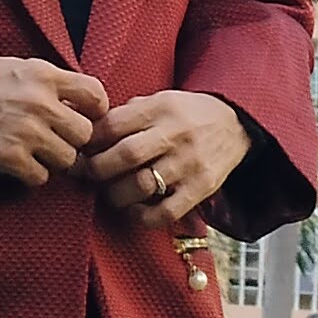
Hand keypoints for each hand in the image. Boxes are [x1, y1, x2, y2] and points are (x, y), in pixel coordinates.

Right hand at [0, 56, 109, 187]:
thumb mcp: (16, 67)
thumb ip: (48, 83)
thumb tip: (79, 104)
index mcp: (43, 74)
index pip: (96, 94)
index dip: (95, 111)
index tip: (84, 118)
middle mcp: (40, 102)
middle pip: (85, 134)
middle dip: (72, 140)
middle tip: (54, 140)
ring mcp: (26, 132)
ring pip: (67, 160)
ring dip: (53, 160)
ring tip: (33, 152)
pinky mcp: (9, 158)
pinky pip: (41, 178)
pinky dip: (31, 174)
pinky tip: (16, 163)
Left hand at [77, 88, 249, 227]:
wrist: (235, 123)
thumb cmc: (186, 114)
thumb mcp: (159, 100)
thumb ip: (128, 114)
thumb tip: (87, 133)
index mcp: (160, 108)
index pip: (113, 125)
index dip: (90, 142)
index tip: (81, 151)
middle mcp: (175, 134)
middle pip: (125, 156)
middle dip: (98, 170)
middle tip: (90, 175)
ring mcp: (189, 163)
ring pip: (142, 186)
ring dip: (116, 195)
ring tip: (112, 193)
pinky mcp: (201, 188)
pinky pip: (166, 212)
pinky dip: (143, 217)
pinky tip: (135, 210)